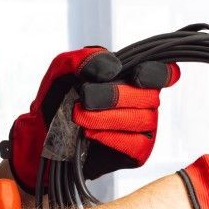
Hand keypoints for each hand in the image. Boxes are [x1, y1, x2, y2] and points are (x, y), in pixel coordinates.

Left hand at [8, 47, 180, 190]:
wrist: (44, 134)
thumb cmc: (59, 99)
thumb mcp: (63, 70)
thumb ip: (85, 58)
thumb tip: (111, 66)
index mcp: (133, 78)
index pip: (164, 73)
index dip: (158, 74)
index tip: (137, 76)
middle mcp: (144, 101)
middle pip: (150, 96)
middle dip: (114, 96)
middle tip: (85, 98)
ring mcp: (144, 127)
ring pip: (141, 119)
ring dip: (106, 117)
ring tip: (79, 117)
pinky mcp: (139, 150)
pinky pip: (137, 143)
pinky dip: (111, 137)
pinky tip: (90, 134)